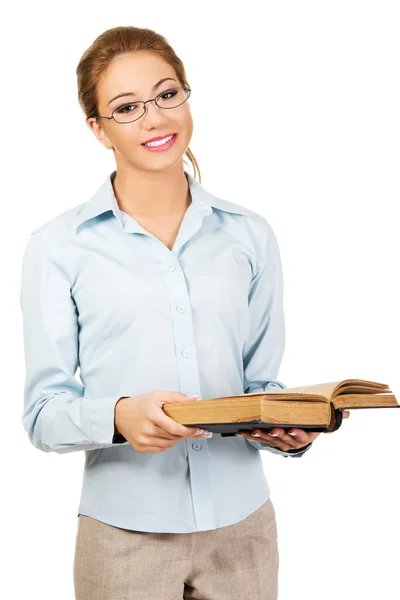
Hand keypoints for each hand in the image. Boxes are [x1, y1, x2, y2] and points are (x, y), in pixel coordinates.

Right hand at [114, 391, 212, 452]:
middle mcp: (147, 429)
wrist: (119, 415)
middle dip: (184, 433)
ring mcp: (143, 440)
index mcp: (153, 415)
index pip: (175, 428)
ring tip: (173, 428)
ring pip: (169, 444)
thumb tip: (194, 400)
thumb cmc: (139, 404)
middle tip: (191, 428)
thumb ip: (177, 398)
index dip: (189, 431)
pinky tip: (163, 434)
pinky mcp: (140, 447)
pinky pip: (161, 449)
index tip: (198, 430)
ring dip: (175, 438)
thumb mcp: (158, 396)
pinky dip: (166, 443)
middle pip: (174, 436)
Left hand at [235, 410, 349, 449]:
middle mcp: (292, 442)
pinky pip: (258, 439)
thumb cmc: (310, 424)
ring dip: (261, 435)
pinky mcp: (268, 441)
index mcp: (306, 436)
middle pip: (284, 439)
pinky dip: (249, 435)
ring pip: (270, 440)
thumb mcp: (322, 420)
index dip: (298, 434)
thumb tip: (348, 412)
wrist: (298, 436)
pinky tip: (241, 431)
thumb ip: (333, 416)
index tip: (294, 429)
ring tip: (254, 429)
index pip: (303, 436)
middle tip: (272, 429)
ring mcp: (279, 443)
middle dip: (278, 434)